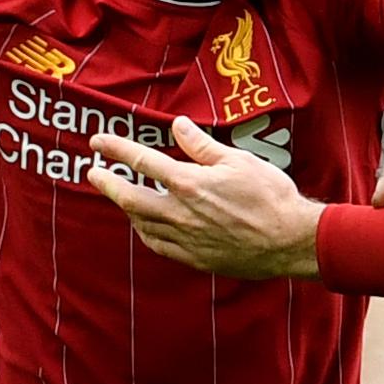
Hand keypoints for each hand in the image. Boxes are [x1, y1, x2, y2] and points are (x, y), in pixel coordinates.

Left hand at [86, 122, 322, 278]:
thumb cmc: (270, 196)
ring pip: (141, 223)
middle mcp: (180, 212)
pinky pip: (158, 245)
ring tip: (120, 196)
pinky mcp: (195, 258)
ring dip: (125, 207)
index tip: (98, 142)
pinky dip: (145, 232)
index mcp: (189, 183)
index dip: (115, 149)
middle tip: (93, 172)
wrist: (290, 240)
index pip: (141, 161)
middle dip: (106, 183)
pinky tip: (144, 226)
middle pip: (129, 197)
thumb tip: (177, 126)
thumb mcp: (238, 160)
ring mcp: (185, 238)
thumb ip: (202, 145)